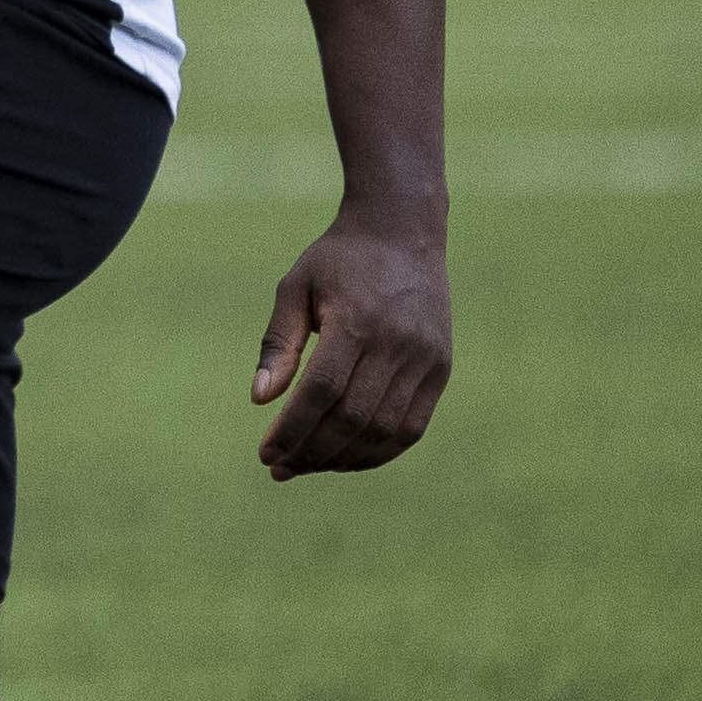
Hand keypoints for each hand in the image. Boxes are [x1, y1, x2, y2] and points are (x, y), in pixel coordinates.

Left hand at [251, 209, 451, 478]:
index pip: (321, 393)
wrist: (403, 232)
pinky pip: (412, 426)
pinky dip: (380, 451)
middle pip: (352, 418)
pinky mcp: (441, 368)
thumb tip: (259, 400)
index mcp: (356, 323)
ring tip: (308, 466)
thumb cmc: (338, 260)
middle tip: (279, 468)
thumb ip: (278, 344)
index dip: (292, 430)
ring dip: (343, 458)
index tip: (266, 452)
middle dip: (312, 452)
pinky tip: (346, 459)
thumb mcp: (295, 289)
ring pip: (384, 429)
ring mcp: (425, 359)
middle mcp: (397, 345)